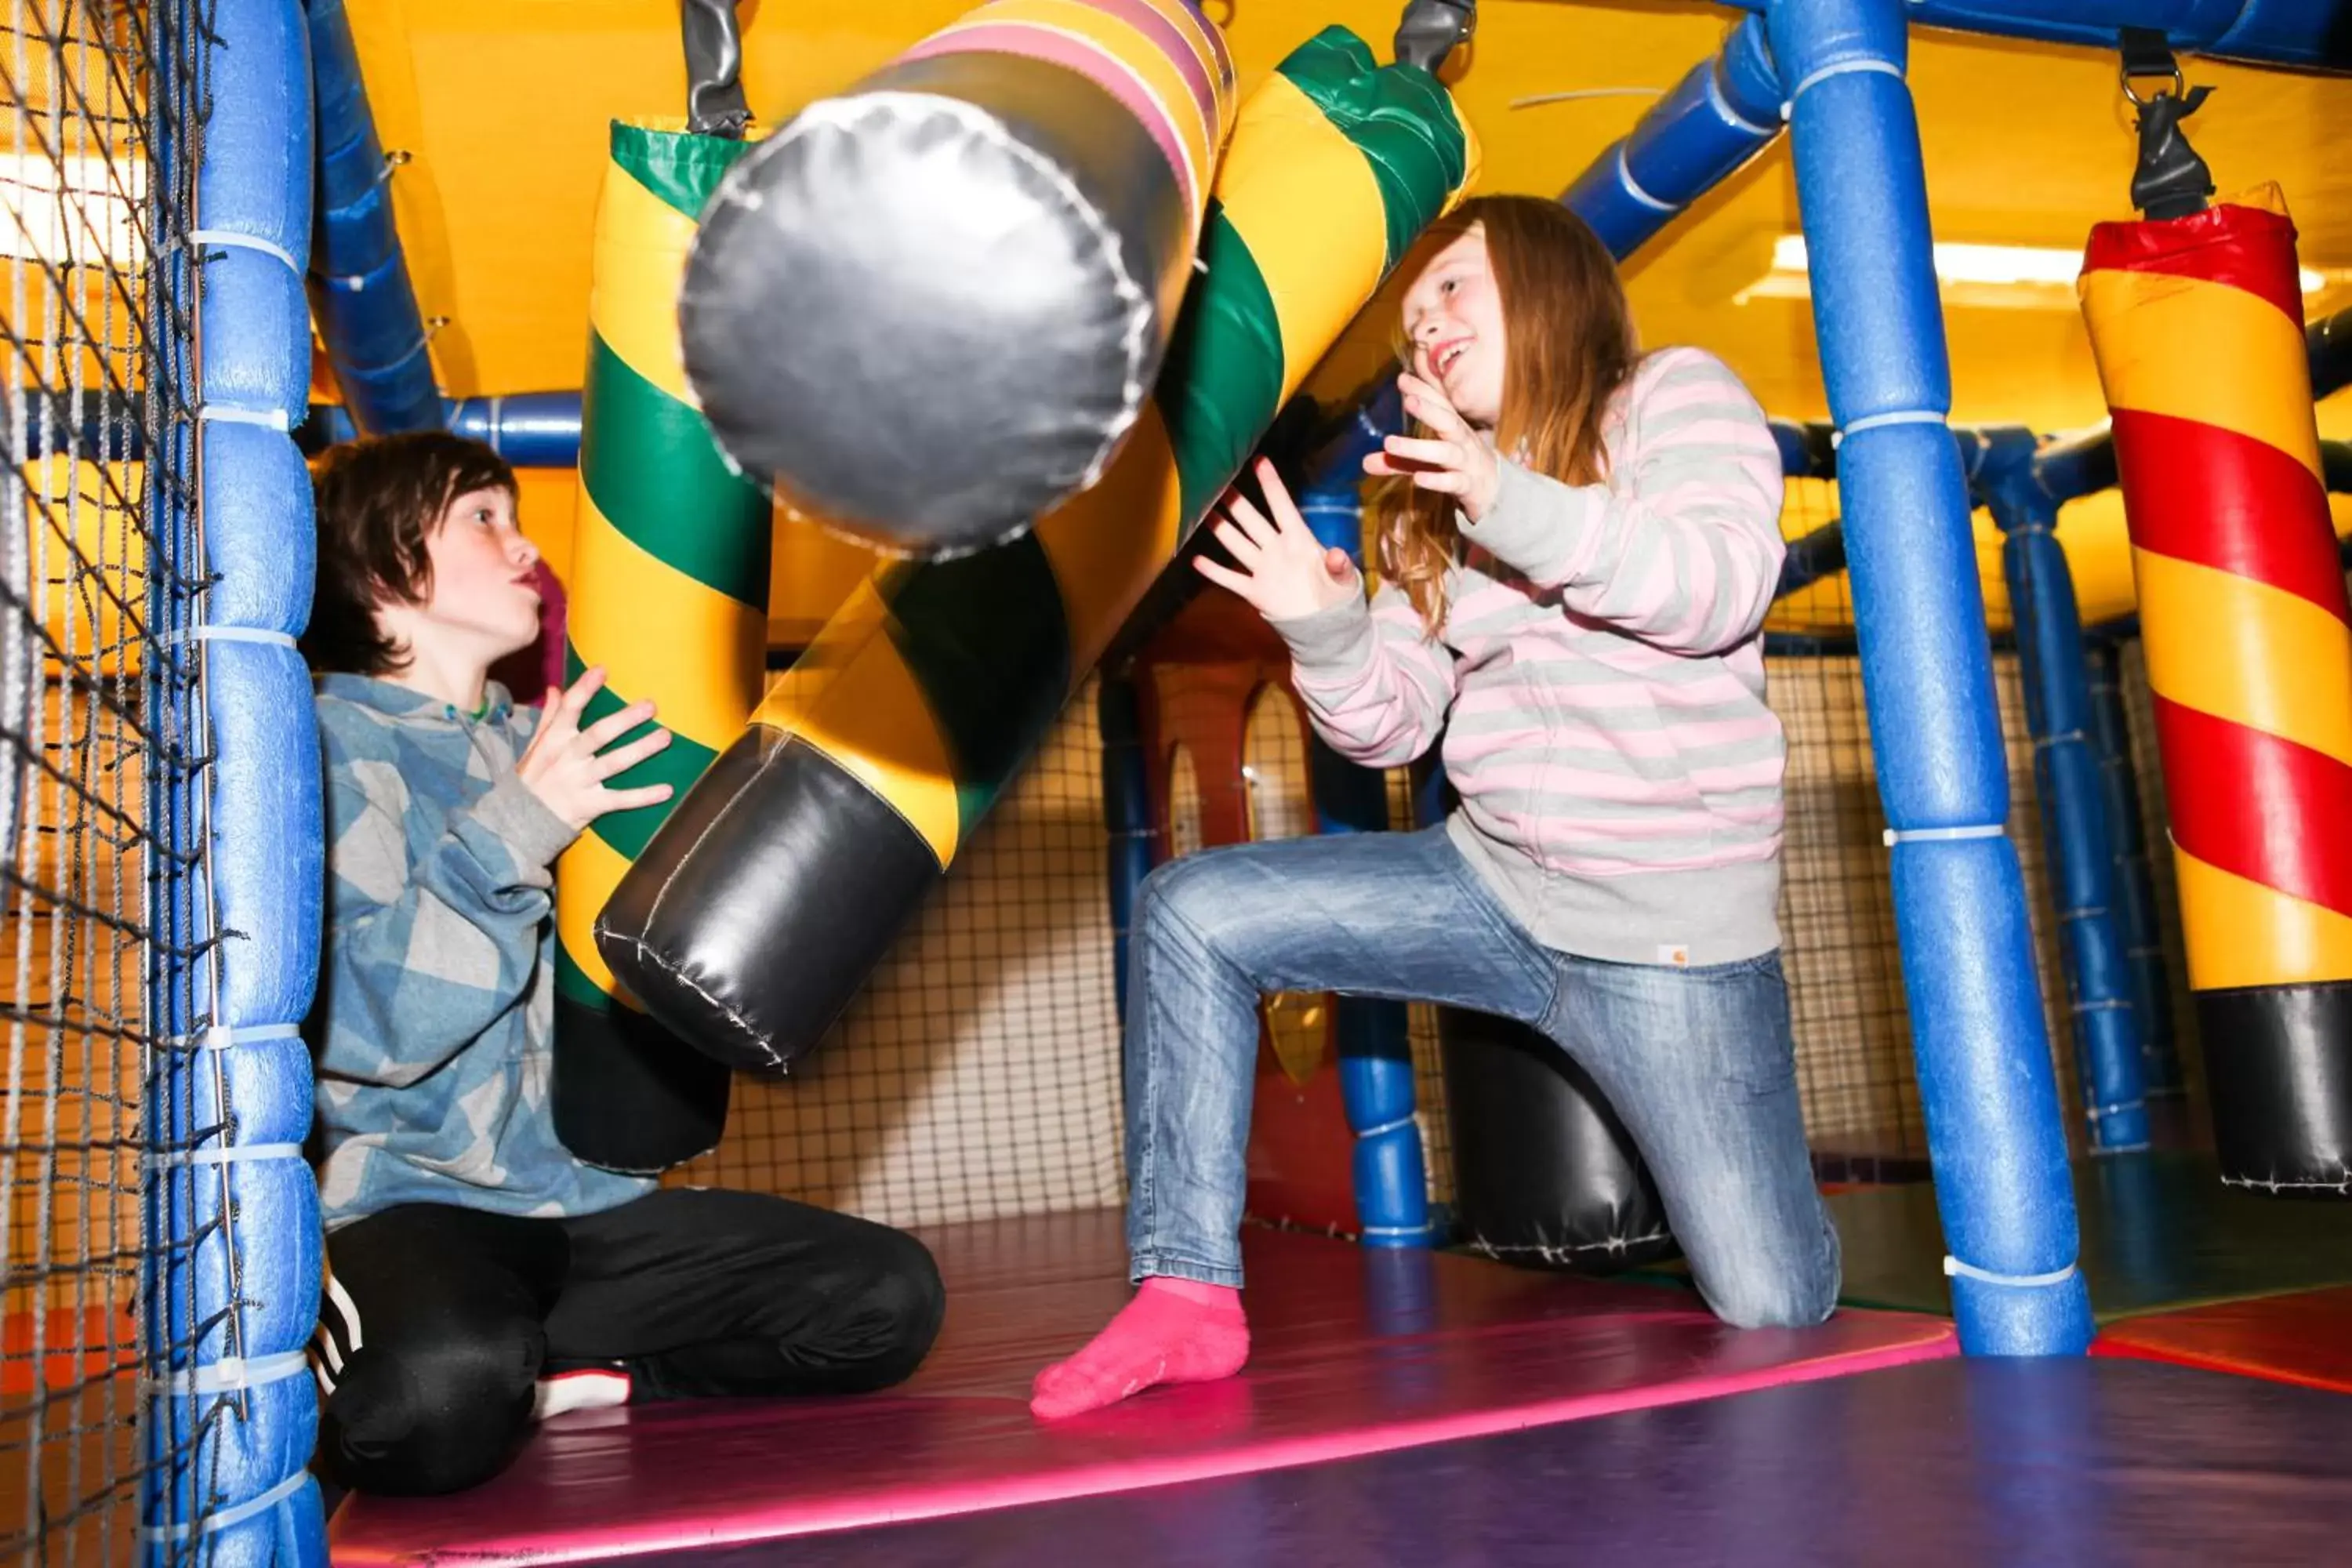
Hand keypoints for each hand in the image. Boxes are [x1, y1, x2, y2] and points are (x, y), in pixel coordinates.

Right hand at [515, 666, 674, 830]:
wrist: (518, 823)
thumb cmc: (532, 780)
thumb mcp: (535, 748)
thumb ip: (549, 719)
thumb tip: (555, 688)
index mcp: (554, 740)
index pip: (569, 709)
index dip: (585, 689)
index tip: (602, 670)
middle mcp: (568, 759)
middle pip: (599, 735)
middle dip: (625, 720)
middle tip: (650, 706)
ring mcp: (580, 782)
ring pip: (614, 763)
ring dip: (641, 749)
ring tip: (665, 737)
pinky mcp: (590, 805)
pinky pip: (621, 799)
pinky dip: (644, 796)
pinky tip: (667, 790)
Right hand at [1193, 458, 1359, 621]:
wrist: (1325, 623)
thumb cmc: (1337, 594)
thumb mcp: (1343, 578)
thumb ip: (1339, 565)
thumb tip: (1337, 554)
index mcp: (1299, 539)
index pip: (1282, 506)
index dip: (1271, 484)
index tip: (1259, 461)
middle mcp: (1276, 548)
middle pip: (1252, 520)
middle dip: (1236, 502)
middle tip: (1219, 481)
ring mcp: (1263, 569)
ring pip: (1237, 543)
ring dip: (1221, 528)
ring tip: (1204, 510)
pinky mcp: (1254, 591)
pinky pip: (1230, 579)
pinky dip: (1214, 571)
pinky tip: (1196, 560)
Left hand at [1363, 370, 1500, 520]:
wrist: (1495, 492)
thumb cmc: (1458, 468)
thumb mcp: (1426, 462)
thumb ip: (1398, 460)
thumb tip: (1364, 463)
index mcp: (1453, 428)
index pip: (1440, 405)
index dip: (1423, 391)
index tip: (1402, 379)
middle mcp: (1461, 441)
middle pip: (1448, 422)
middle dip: (1429, 410)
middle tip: (1408, 401)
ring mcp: (1466, 464)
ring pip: (1445, 453)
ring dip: (1418, 447)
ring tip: (1390, 442)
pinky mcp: (1468, 486)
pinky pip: (1453, 482)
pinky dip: (1437, 480)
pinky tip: (1418, 478)